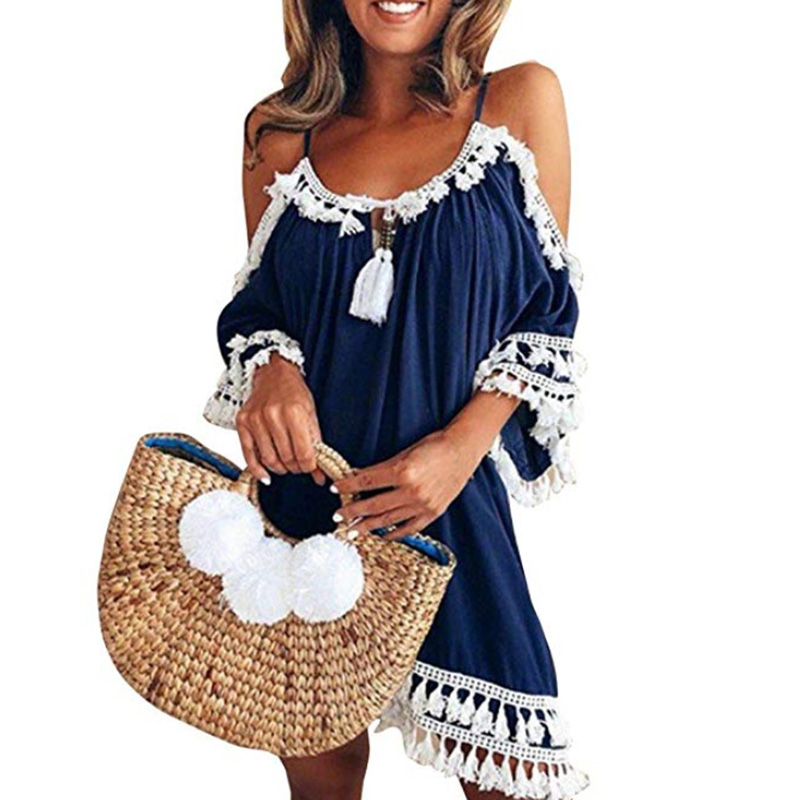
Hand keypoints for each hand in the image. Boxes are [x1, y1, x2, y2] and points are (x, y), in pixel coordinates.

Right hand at [235, 356, 324, 485]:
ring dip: (280, 468)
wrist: (274, 373)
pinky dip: (258, 469)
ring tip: (287, 465)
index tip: (311, 468)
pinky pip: (248, 454)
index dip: (309, 466)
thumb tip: (320, 474)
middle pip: (287, 458)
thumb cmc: (294, 393)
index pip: (303, 453)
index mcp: (294, 412)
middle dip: (296, 467)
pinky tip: (266, 475)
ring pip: (269, 459)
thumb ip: (316, 444)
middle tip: (300, 466)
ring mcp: (255, 419)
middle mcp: (273, 415)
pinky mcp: (242, 422)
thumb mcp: (311, 414)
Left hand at [331, 428, 485, 540]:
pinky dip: (394, 533)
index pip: (366, 481)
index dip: (348, 485)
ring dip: (367, 526)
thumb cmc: (434, 446)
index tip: (335, 489)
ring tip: (352, 531)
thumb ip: (383, 468)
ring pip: (388, 520)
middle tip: (337, 517)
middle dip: (352, 512)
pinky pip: (409, 528)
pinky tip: (382, 535)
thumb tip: (360, 478)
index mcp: (402, 471)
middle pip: (373, 505)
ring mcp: (422, 505)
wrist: (462, 450)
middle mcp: (411, 491)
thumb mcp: (404, 452)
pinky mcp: (433, 513)